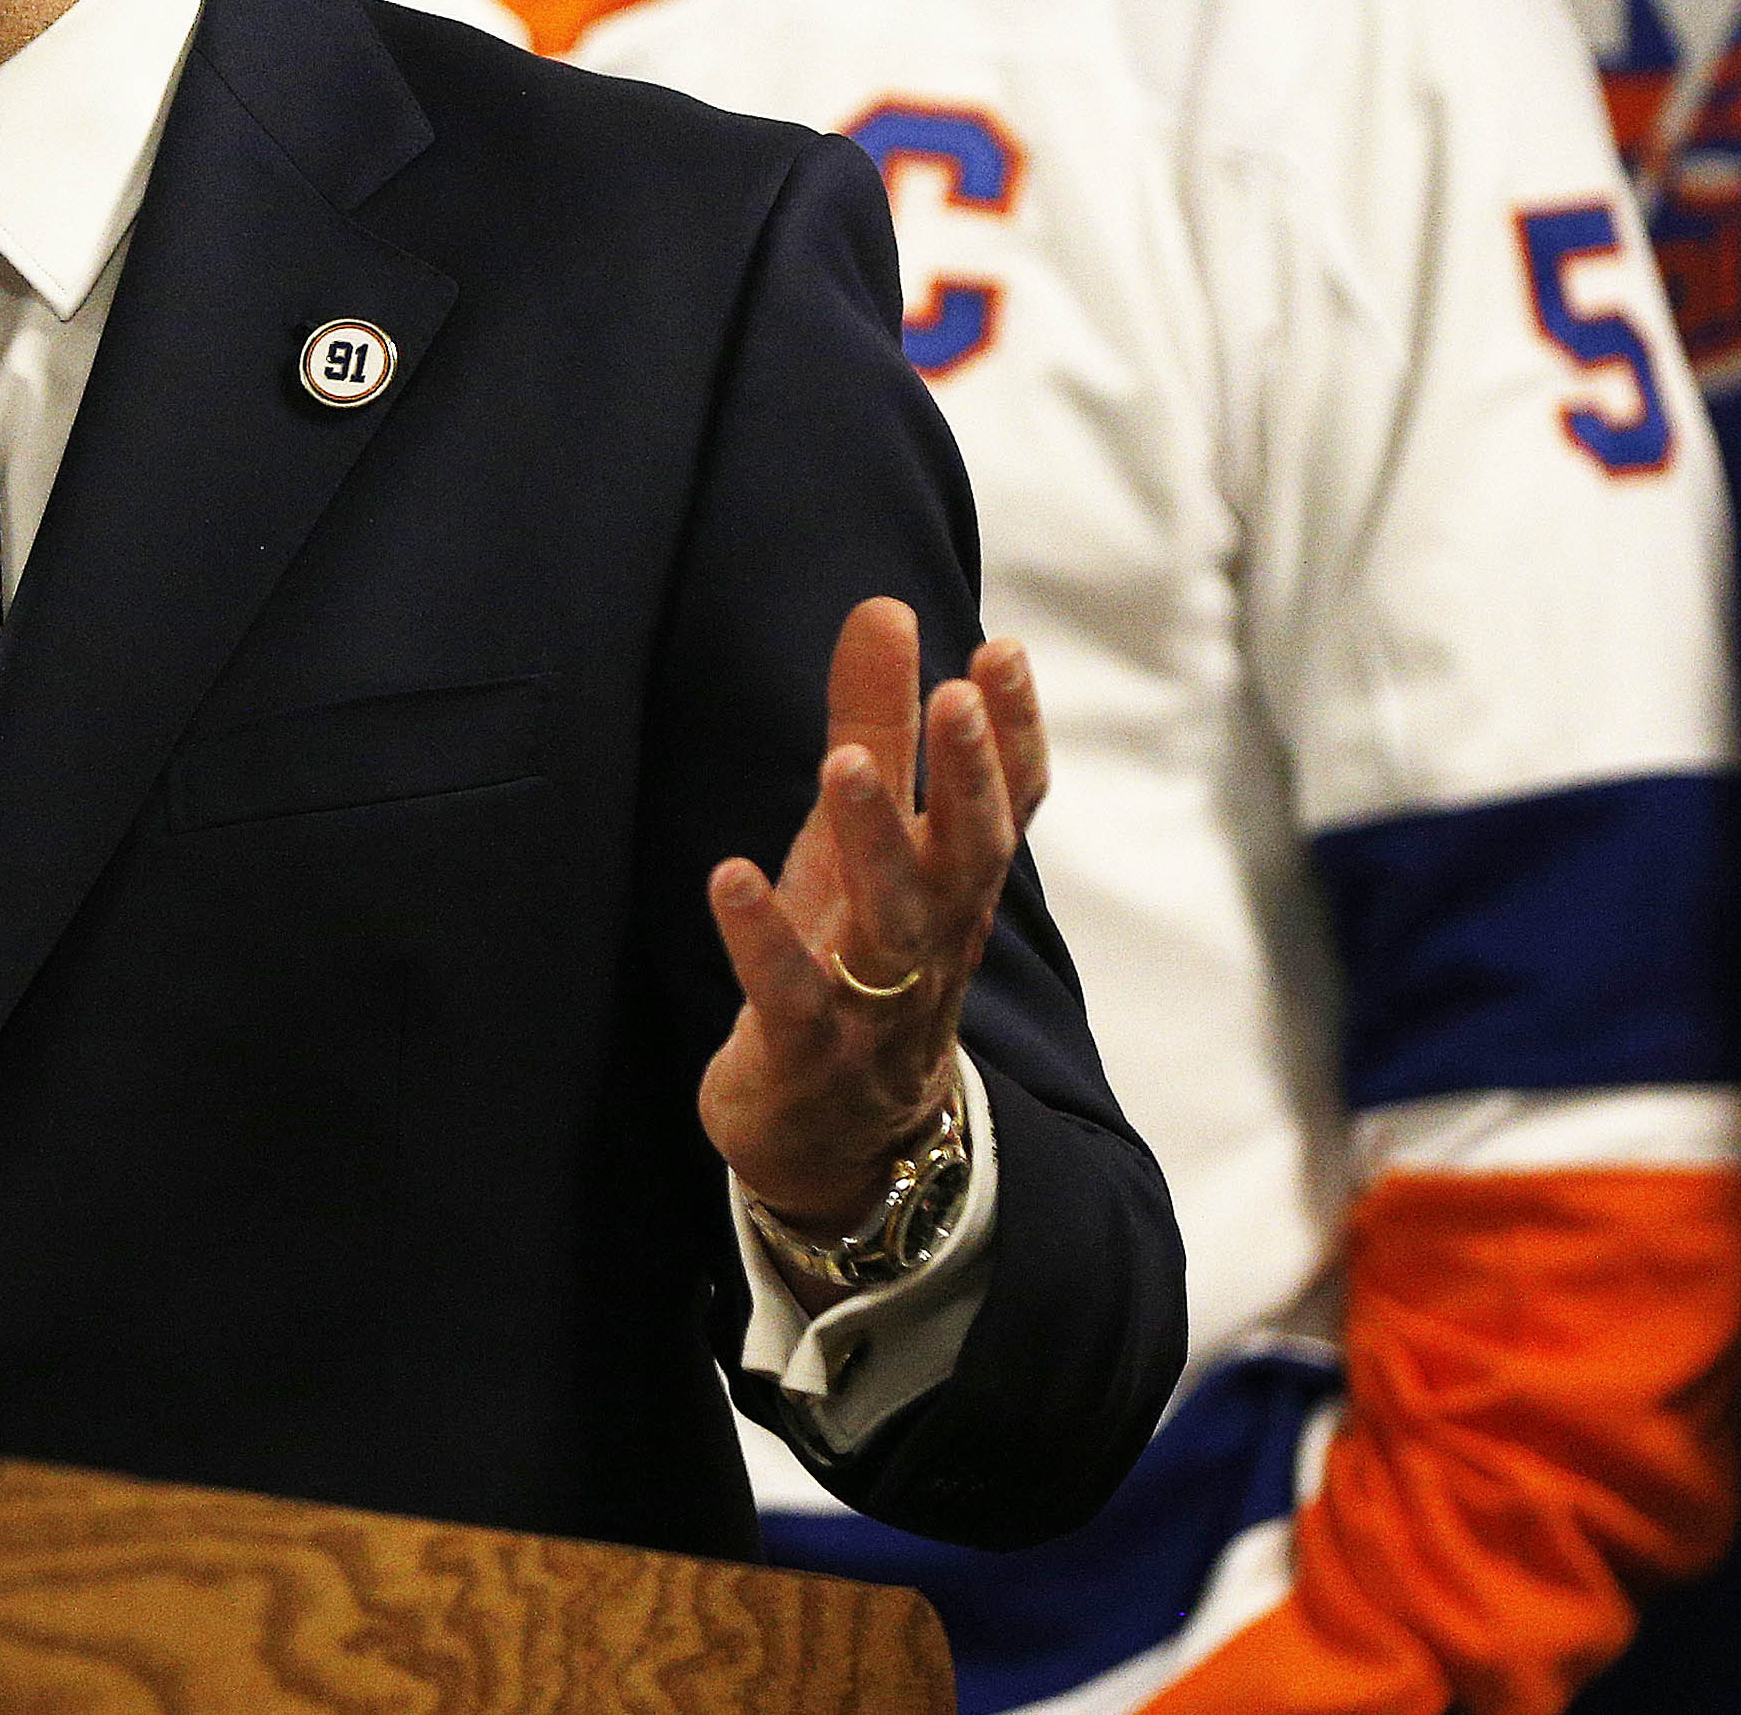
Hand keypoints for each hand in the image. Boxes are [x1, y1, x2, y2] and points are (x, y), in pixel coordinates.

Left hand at [699, 601, 1041, 1236]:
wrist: (840, 1135)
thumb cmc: (854, 957)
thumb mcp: (860, 840)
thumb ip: (874, 724)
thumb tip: (885, 604)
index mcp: (952, 885)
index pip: (1006, 806)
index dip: (1013, 734)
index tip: (1004, 650)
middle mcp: (931, 938)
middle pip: (965, 857)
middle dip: (967, 778)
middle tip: (955, 696)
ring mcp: (876, 1000)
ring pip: (890, 922)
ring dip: (872, 841)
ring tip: (841, 761)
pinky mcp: (806, 1050)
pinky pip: (790, 994)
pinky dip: (762, 937)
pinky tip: (727, 876)